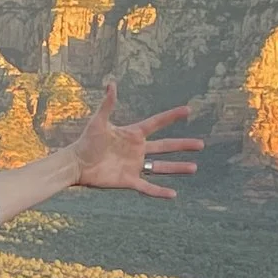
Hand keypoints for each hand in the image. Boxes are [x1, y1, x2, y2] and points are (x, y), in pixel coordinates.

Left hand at [69, 80, 200, 198]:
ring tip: (194, 167)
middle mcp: (137, 150)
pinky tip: (173, 194)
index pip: (156, 123)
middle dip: (183, 145)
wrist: (76, 164)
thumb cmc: (86, 141)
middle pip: (165, 147)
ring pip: (161, 167)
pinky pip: (148, 187)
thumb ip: (108, 104)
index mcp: (133, 134)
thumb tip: (111, 83)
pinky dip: (160, 192)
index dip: (171, 116)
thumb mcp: (98, 122)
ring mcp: (134, 166)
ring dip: (177, 168)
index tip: (188, 110)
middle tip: (201, 145)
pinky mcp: (128, 181)